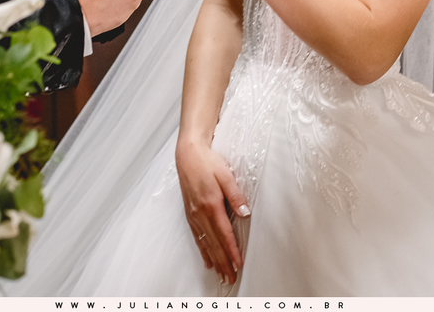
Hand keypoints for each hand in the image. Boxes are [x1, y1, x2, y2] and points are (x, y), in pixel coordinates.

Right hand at [176, 136, 248, 284]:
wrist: (188, 155)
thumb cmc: (207, 162)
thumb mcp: (226, 175)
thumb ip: (235, 196)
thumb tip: (245, 213)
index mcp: (211, 205)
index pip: (224, 234)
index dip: (232, 251)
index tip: (238, 264)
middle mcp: (200, 213)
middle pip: (213, 243)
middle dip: (223, 262)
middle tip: (230, 277)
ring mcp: (193, 215)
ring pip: (204, 243)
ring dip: (214, 260)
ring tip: (221, 274)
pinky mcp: (190, 213)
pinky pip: (197, 237)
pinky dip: (203, 250)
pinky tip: (207, 260)